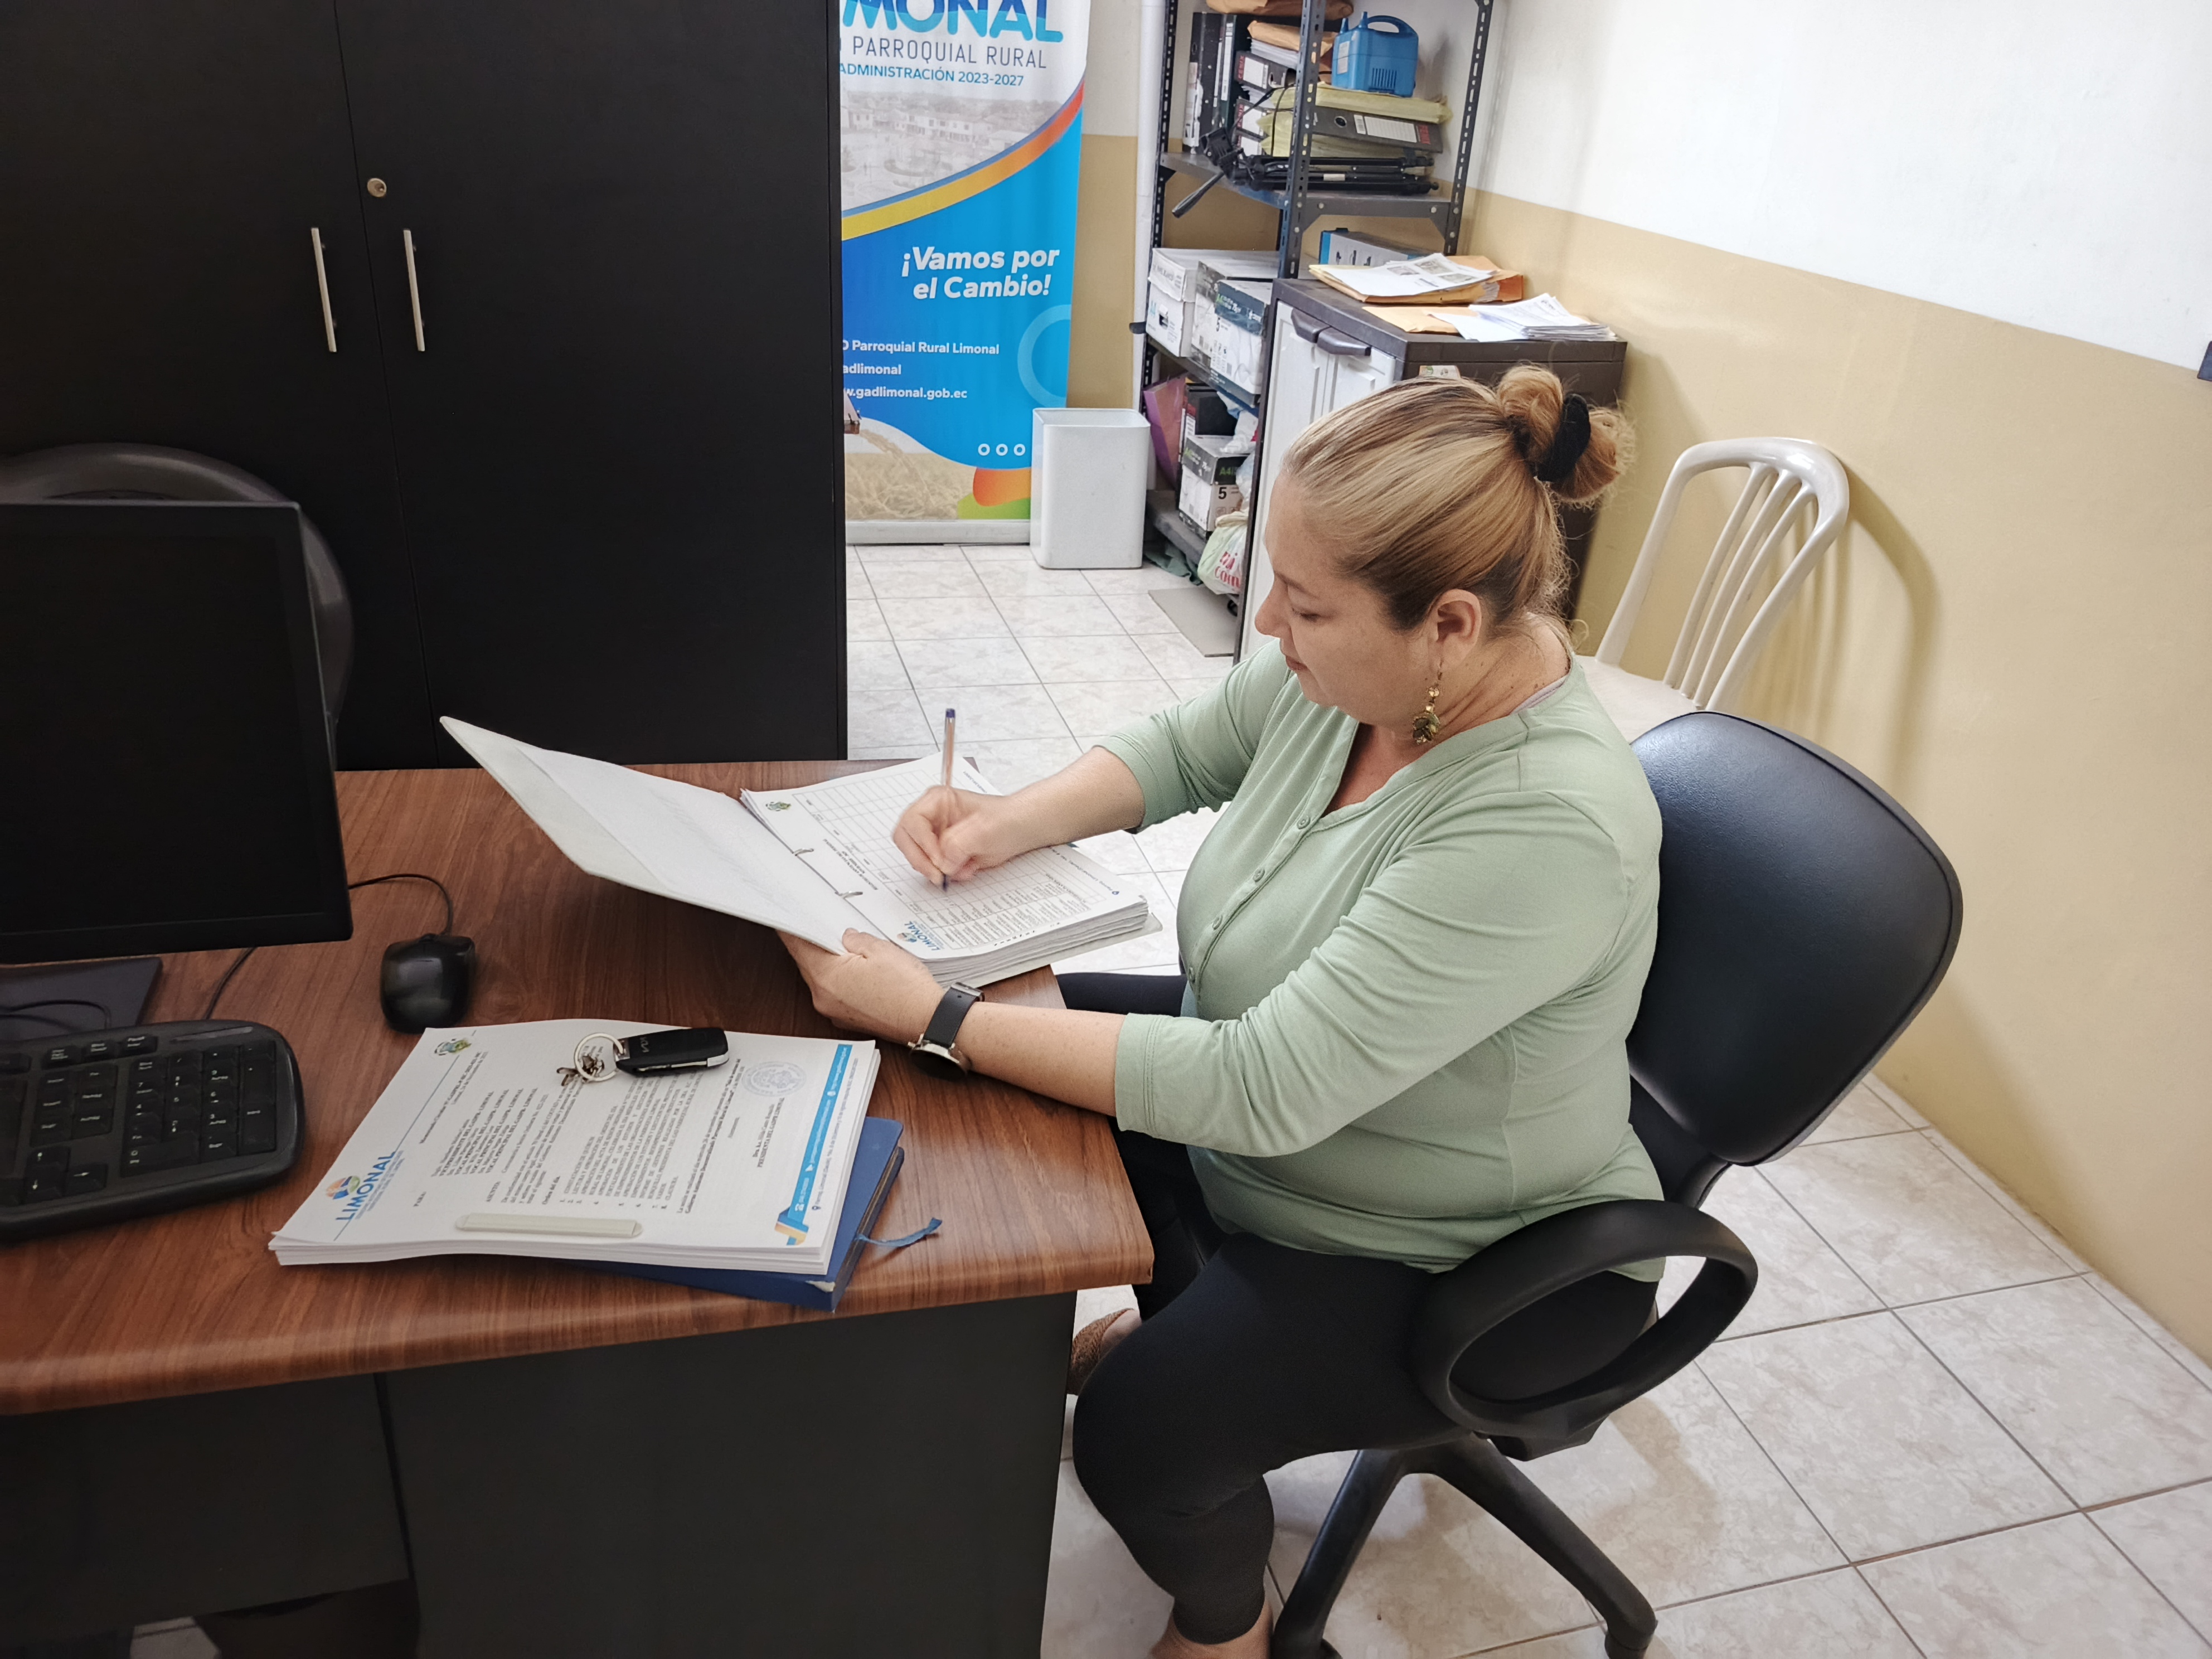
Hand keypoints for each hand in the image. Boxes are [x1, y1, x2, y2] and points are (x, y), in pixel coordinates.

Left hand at [779, 929, 943, 1042]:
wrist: (927, 1021)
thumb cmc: (907, 990)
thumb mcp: (880, 949)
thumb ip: (856, 939)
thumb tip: (847, 937)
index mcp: (826, 976)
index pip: (797, 946)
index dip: (792, 928)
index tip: (788, 917)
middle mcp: (823, 997)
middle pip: (806, 963)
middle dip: (813, 944)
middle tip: (823, 927)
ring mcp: (833, 1011)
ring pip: (820, 978)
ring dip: (828, 963)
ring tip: (847, 949)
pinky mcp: (845, 1019)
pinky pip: (833, 993)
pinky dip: (839, 980)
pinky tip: (856, 970)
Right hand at [892, 785, 1031, 884]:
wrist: (1020, 830)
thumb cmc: (1005, 819)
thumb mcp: (984, 829)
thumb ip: (959, 843)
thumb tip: (943, 863)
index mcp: (937, 800)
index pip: (913, 822)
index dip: (922, 843)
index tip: (939, 860)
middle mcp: (932, 817)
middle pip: (906, 840)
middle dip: (921, 859)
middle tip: (939, 875)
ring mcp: (935, 836)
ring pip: (917, 857)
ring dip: (936, 869)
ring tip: (962, 868)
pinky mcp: (942, 853)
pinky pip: (932, 868)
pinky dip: (947, 875)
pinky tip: (967, 869)